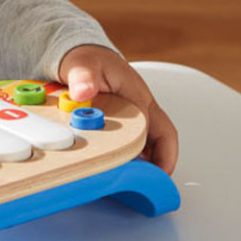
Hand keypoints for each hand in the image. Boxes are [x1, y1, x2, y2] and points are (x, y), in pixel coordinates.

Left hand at [57, 44, 178, 174]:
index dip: (159, 155)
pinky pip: (131, 142)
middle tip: (142, 184)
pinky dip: (124, 155)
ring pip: (147, 144)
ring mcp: (134, 116)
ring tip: (126, 180)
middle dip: (156, 164)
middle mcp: (141, 107)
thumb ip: (83, 76)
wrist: (80, 56)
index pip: (157, 130)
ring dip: (141, 161)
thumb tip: (83, 90)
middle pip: (160, 141)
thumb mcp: (81, 64)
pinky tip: (111, 166)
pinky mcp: (123, 122)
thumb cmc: (86, 59)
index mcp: (137, 95)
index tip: (154, 174)